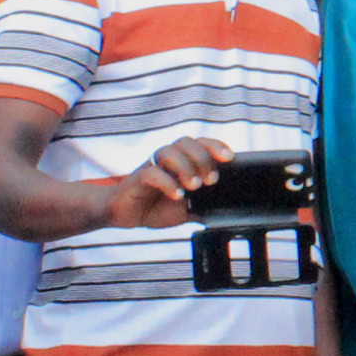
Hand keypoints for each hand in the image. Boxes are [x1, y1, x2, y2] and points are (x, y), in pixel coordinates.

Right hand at [99, 135, 231, 230]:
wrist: (126, 213)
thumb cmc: (156, 206)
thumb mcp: (186, 209)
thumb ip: (203, 207)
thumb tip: (224, 213)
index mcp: (181, 161)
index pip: (200, 143)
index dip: (216, 146)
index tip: (229, 158)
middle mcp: (167, 159)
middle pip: (186, 142)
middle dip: (202, 158)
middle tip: (211, 180)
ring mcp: (152, 167)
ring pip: (168, 152)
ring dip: (185, 167)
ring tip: (194, 186)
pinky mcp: (138, 179)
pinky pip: (152, 173)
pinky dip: (167, 183)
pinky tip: (177, 195)